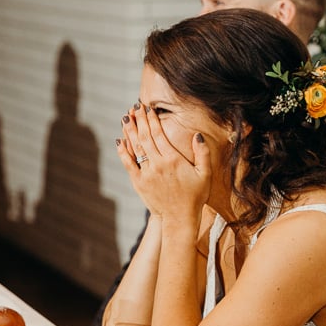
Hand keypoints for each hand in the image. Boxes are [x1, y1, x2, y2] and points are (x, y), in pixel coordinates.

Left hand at [116, 105, 209, 223]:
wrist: (179, 218)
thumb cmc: (195, 196)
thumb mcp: (205, 174)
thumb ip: (203, 153)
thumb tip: (196, 134)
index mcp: (173, 160)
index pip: (159, 134)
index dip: (152, 119)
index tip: (148, 108)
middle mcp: (158, 164)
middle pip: (145, 137)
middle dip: (139, 120)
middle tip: (135, 107)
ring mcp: (146, 174)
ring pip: (135, 147)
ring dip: (130, 131)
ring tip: (126, 118)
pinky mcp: (139, 183)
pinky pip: (128, 163)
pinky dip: (123, 151)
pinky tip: (120, 141)